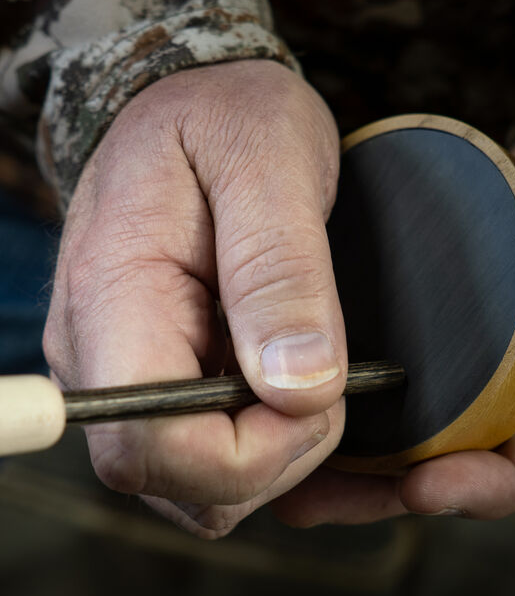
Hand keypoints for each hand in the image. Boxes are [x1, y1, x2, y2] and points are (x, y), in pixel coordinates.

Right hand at [44, 60, 346, 537]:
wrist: (196, 107)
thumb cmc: (229, 116)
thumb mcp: (269, 162)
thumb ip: (280, 273)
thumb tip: (299, 387)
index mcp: (115, 299)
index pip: (149, 444)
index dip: (249, 454)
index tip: (319, 397)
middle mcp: (103, 357)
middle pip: (176, 483)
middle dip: (275, 460)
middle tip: (329, 384)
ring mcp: (129, 376)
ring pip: (198, 489)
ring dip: (277, 459)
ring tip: (317, 380)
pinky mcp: (162, 383)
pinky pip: (211, 462)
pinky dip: (269, 451)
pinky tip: (301, 394)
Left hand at [271, 44, 514, 524]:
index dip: (500, 479)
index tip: (427, 489)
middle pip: (480, 445)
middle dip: (399, 484)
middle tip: (310, 496)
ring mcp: (510, 324)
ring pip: (439, 406)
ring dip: (366, 444)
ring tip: (285, 464)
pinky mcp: (471, 291)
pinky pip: (419, 344)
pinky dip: (367, 369)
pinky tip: (302, 373)